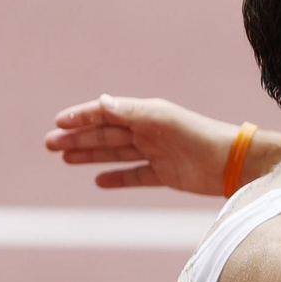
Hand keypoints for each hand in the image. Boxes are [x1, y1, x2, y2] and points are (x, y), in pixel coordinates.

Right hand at [43, 95, 280, 194]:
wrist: (231, 164)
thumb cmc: (198, 136)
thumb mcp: (161, 120)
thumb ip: (130, 112)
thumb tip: (100, 101)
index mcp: (146, 114)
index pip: (106, 112)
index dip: (81, 117)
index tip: (58, 123)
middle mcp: (148, 132)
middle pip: (105, 133)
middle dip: (77, 138)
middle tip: (49, 145)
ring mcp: (156, 153)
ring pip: (115, 153)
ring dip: (90, 155)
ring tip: (64, 159)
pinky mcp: (165, 175)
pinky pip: (134, 175)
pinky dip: (117, 177)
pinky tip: (98, 180)